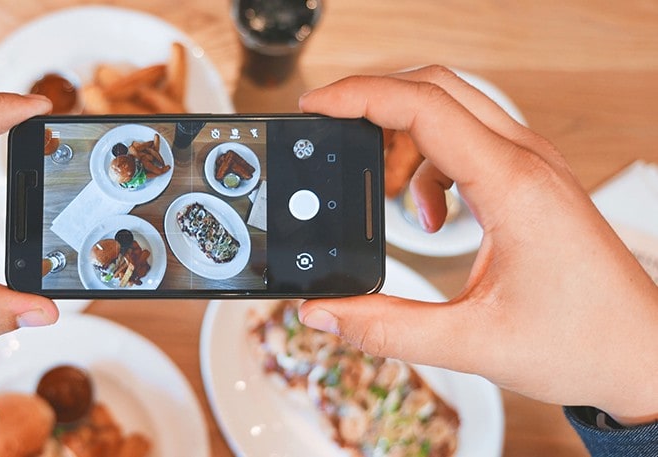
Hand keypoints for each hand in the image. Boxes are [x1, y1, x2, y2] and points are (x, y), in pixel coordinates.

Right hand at [298, 66, 657, 424]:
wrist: (642, 355)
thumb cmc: (583, 342)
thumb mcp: (471, 343)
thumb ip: (386, 328)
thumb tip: (324, 312)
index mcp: (512, 186)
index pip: (424, 107)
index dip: (360, 97)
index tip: (316, 106)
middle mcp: (526, 161)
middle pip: (435, 88)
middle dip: (374, 103)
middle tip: (333, 133)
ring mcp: (532, 166)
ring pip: (451, 110)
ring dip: (403, 137)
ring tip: (384, 192)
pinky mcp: (531, 181)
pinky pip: (467, 141)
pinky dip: (430, 164)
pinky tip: (431, 214)